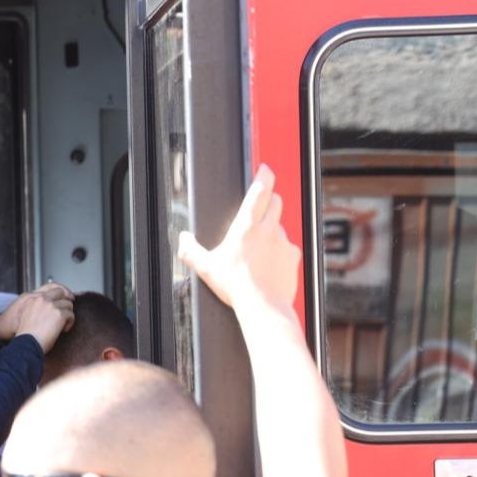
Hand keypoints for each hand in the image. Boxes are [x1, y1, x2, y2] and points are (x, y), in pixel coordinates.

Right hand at [0, 283, 74, 351]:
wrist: (27, 344)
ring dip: (68, 314)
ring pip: (68, 304)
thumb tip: (52, 307)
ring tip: (62, 325)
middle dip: (66, 300)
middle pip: (61, 292)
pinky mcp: (59, 314)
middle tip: (68, 309)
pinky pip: (71, 315)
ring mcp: (51, 305)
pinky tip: (63, 330)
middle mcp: (42, 299)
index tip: (67, 296)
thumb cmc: (27, 335)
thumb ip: (38, 307)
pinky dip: (69, 323)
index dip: (61, 291)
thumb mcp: (27, 315)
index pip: (50, 287)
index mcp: (32, 298)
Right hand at [177, 164, 300, 310]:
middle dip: (270, 198)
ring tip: (259, 247)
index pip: (259, 191)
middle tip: (262, 203)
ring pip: (280, 225)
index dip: (264, 176)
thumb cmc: (234, 286)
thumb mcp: (205, 268)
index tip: (265, 169)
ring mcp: (283, 242)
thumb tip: (183, 239)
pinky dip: (279, 250)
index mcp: (246, 227)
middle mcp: (268, 230)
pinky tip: (269, 264)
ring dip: (272, 228)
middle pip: (276, 201)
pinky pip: (287, 246)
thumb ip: (190, 251)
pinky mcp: (293, 256)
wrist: (263, 307)